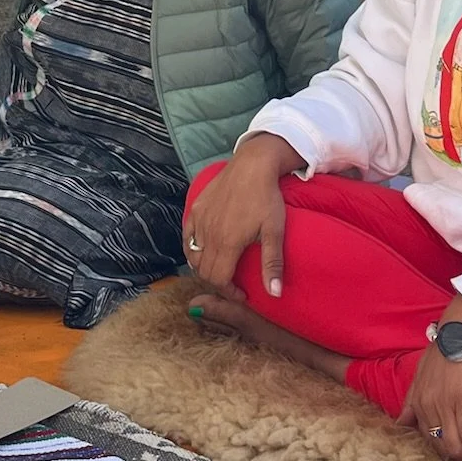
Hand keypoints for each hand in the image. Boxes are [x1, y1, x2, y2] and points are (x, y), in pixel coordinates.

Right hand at [183, 134, 302, 300]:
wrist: (252, 165)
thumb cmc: (267, 198)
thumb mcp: (274, 231)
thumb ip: (272, 264)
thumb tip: (274, 295)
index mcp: (227, 243)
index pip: (219, 280)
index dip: (229, 292)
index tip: (242, 293)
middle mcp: (208, 235)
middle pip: (204, 271)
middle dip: (218, 283)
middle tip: (233, 282)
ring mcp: (199, 221)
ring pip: (193, 257)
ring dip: (205, 268)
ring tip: (221, 268)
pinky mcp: (195, 209)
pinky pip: (187, 238)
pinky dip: (192, 250)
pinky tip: (204, 250)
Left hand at [399, 294, 461, 460]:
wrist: (461, 329)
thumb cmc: (446, 348)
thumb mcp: (421, 373)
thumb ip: (412, 399)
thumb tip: (401, 423)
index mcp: (418, 400)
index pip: (427, 437)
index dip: (444, 450)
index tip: (459, 456)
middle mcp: (428, 405)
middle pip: (441, 446)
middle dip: (458, 459)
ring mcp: (444, 404)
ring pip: (455, 446)